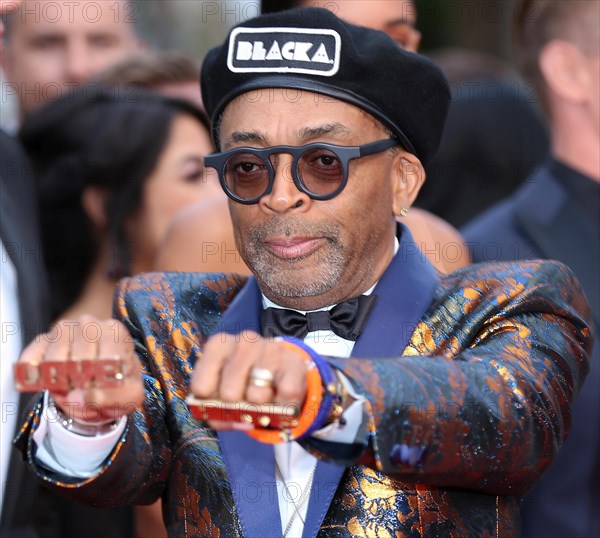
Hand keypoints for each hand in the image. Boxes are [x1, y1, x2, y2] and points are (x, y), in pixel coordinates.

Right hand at [17, 315, 143, 422]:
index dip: (98, 382)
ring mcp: (63, 329)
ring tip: (72, 384)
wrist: (101, 384)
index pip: (101, 359)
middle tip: (85, 389)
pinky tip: (47, 381)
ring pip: (53, 360)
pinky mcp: (42, 340)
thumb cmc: (119, 384)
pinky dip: (35, 376)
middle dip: (79, 384)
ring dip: (59, 381)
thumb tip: (77, 397)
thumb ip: (112, 397)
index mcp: (115, 332)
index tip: (99, 388)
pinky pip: (30, 360)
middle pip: (77, 360)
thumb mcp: (129, 396)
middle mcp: (89, 323)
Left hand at [190, 332, 307, 429]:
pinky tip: (280, 400)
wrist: (281, 372)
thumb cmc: (243, 383)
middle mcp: (244, 341)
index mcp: (219, 345)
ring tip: (262, 401)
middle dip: (236, 407)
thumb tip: (229, 420)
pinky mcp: (294, 362)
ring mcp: (270, 348)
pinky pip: (285, 396)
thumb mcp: (221, 393)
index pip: (201, 386)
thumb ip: (215, 411)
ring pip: (257, 396)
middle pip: (229, 393)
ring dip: (260, 407)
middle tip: (243, 404)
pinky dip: (283, 408)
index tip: (216, 404)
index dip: (209, 404)